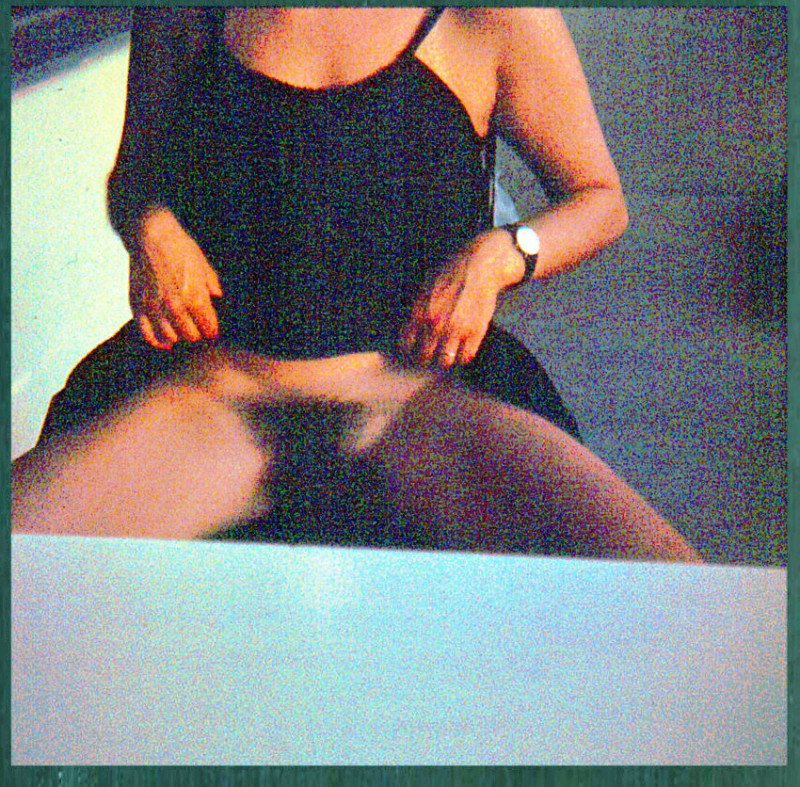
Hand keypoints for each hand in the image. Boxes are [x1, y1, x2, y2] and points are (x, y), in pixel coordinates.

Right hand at [130, 206, 222, 349]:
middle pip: (191, 337)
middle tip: (198, 331)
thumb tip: (219, 300)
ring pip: (169, 338)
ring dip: (178, 338)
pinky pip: (146, 333)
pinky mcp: (138, 305)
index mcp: (194, 297)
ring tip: (183, 334)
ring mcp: (154, 307)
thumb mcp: (205, 266)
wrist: (151, 234)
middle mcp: (174, 306)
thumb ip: (213, 287)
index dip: (212, 331)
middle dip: (197, 335)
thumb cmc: (181, 248)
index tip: (212, 330)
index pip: (209, 329)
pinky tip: (164, 342)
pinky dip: (156, 341)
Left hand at [401, 229, 524, 367]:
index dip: (408, 349)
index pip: (406, 343)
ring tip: (446, 356)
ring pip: (445, 361)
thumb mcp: (425, 286)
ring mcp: (456, 330)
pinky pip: (466, 356)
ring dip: (444, 361)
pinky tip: (462, 352)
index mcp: (420, 313)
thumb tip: (411, 324)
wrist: (479, 266)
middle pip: (424, 357)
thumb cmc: (451, 272)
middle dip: (425, 358)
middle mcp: (435, 325)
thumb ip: (417, 307)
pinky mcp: (475, 332)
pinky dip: (463, 357)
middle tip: (430, 355)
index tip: (412, 350)